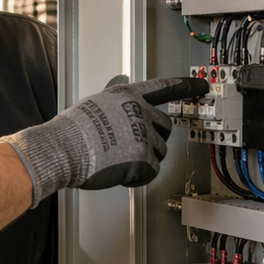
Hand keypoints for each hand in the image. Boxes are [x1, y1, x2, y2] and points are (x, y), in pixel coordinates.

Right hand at [0, 77, 209, 205]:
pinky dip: (137, 177)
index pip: (163, 88)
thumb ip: (116, 108)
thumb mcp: (95, 105)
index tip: (202, 85)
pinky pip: (151, 172)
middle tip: (132, 148)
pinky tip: (118, 172)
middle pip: (165, 126)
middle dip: (153, 138)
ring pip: (159, 152)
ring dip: (143, 160)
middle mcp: (139, 111)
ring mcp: (143, 135)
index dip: (186, 86)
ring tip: (117, 160)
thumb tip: (120, 116)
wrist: (62, 149)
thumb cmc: (71, 132)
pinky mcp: (143, 159)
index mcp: (127, 96)